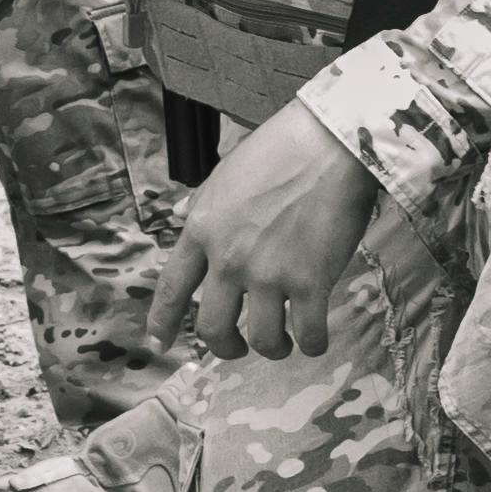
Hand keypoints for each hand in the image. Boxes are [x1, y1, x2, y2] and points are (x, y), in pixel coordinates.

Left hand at [148, 100, 376, 359]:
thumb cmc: (280, 150)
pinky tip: (316, 339)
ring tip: (282, 343)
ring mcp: (268, 274)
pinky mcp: (310, 282)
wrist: (330, 143)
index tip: (160, 342)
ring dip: (272, 348)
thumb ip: (201, 203)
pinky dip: (312, 344)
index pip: (172, 287)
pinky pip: (307, 333)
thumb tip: (178, 213)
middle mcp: (227, 258)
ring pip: (260, 339)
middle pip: (212, 327)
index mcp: (202, 229)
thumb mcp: (224, 173)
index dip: (163, 320)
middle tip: (238, 347)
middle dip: (224, 347)